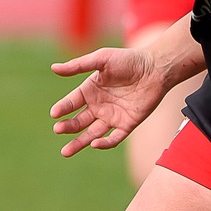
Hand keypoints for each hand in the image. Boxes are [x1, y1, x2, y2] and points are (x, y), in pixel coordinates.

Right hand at [49, 48, 171, 156]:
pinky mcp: (127, 124)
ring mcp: (112, 116)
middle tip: (58, 130)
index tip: (54, 114)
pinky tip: (95, 144)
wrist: (156, 68)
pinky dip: (104, 143)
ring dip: (79, 142)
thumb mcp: (101, 59)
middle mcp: (99, 105)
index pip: (72, 103)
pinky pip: (114, 138)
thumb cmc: (128, 60)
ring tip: (66, 152)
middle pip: (79, 121)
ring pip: (92, 134)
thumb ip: (78, 65)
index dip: (62, 108)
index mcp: (91, 90)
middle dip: (67, 127)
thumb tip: (54, 68)